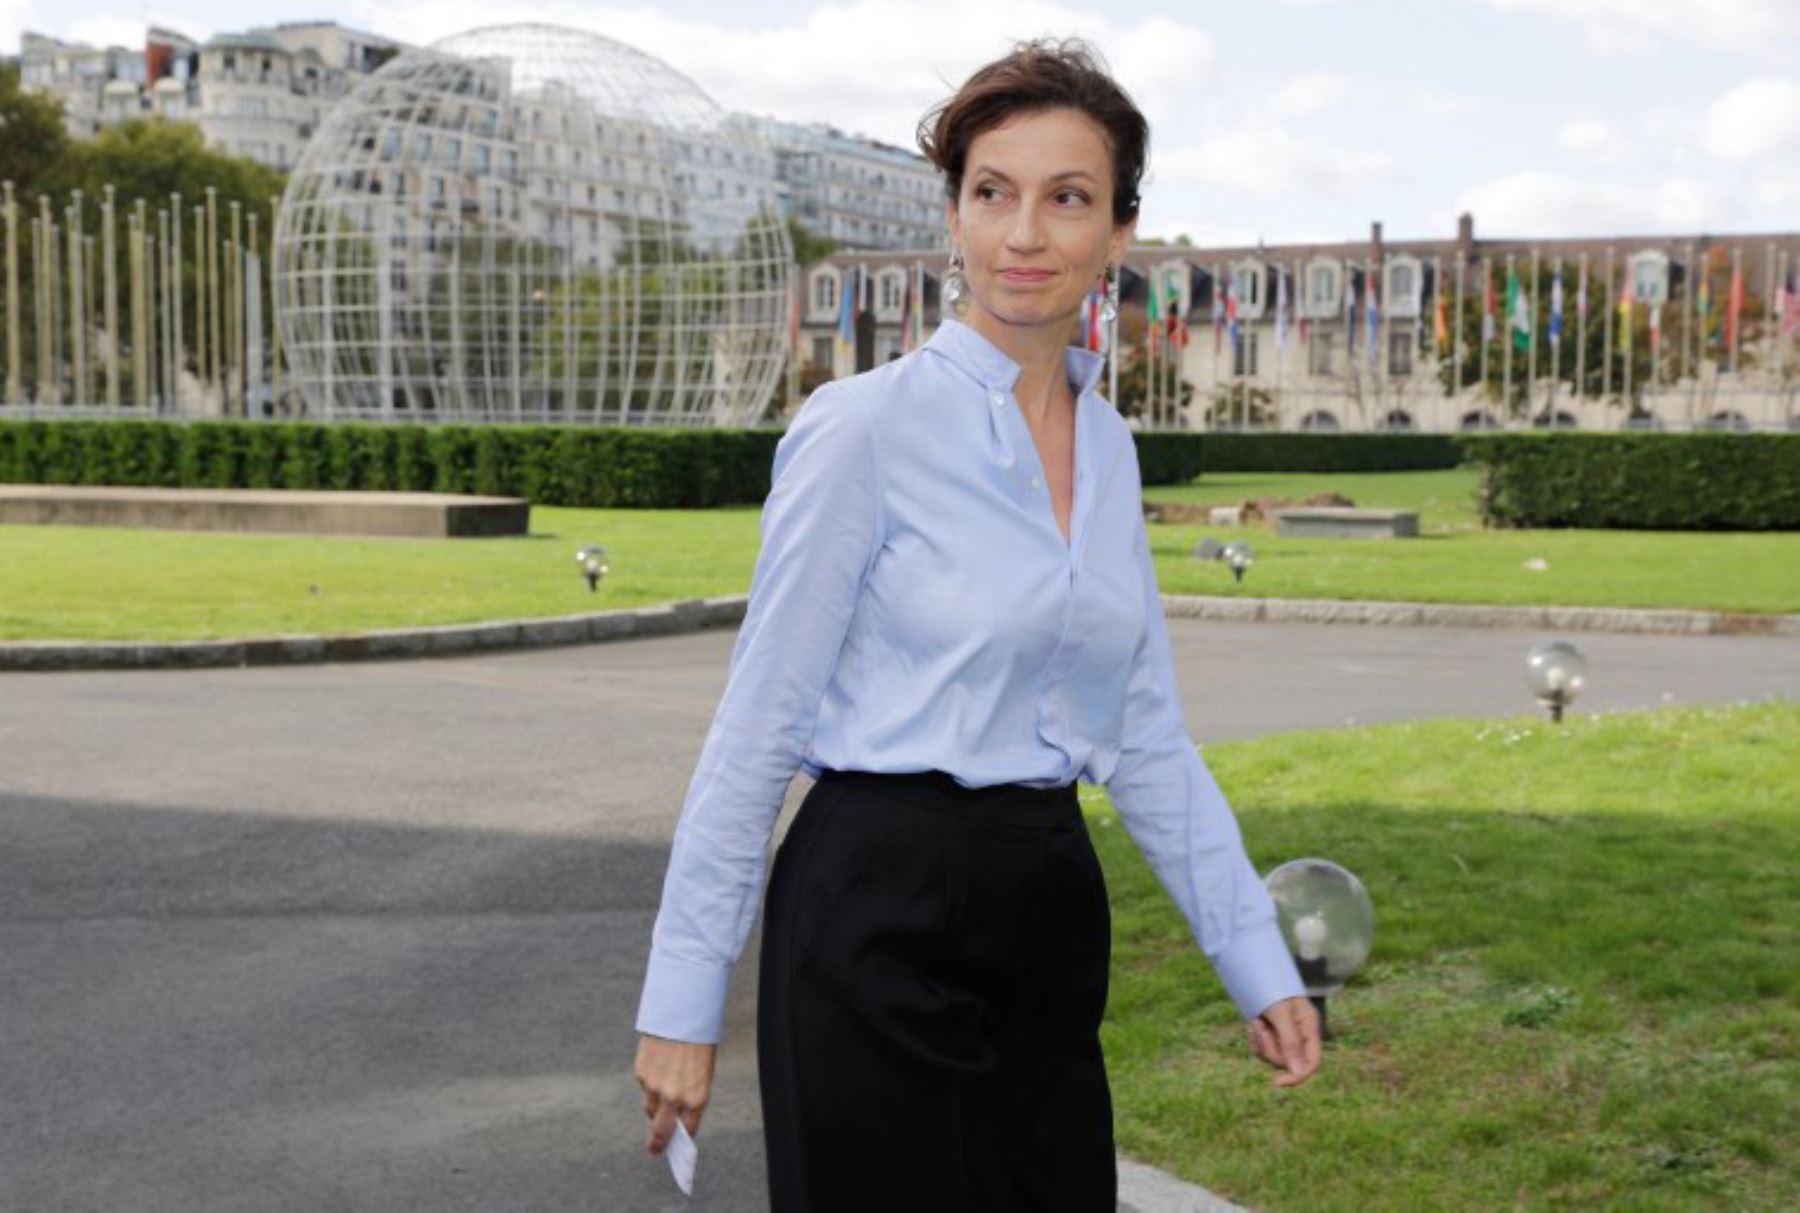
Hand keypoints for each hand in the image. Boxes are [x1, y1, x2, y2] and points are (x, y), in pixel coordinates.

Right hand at [635, 1033, 716, 1156]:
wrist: (682, 1015)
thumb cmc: (698, 1043)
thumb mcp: (704, 1073)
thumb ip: (691, 1095)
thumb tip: (678, 1114)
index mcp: (696, 1098)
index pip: (688, 1130)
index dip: (682, 1138)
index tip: (676, 1147)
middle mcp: (674, 1097)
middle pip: (661, 1130)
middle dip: (657, 1143)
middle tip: (654, 1151)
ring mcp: (654, 1087)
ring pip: (650, 1107)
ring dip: (655, 1106)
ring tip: (663, 1090)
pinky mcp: (641, 1073)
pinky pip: (644, 1086)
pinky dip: (650, 1082)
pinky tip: (659, 1066)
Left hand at [1247, 996, 1321, 1087]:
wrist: (1256, 971)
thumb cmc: (1272, 987)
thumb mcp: (1281, 1013)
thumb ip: (1290, 1042)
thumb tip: (1298, 1072)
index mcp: (1309, 1028)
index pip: (1312, 1062)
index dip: (1298, 1076)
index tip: (1278, 1082)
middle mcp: (1300, 1035)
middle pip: (1288, 1062)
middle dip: (1270, 1048)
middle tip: (1258, 1025)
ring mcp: (1285, 1036)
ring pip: (1273, 1057)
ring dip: (1261, 1042)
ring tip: (1256, 1020)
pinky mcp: (1271, 1035)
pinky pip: (1263, 1050)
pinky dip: (1255, 1040)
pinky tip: (1253, 1023)